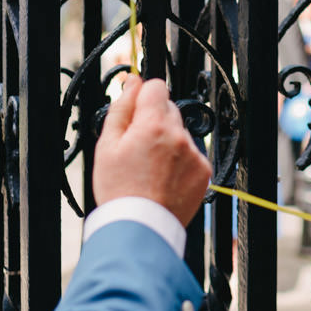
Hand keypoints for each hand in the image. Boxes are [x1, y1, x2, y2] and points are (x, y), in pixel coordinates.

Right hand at [93, 78, 211, 225]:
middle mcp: (179, 135)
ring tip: (150, 168)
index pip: (157, 86)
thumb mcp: (107, 145)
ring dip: (168, 142)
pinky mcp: (203, 171)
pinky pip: (191, 154)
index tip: (136, 112)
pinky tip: (164, 177)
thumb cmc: (119, 190)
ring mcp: (194, 154)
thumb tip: (133, 82)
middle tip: (137, 147)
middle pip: (169, 109)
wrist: (140, 228)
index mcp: (154, 124)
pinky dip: (180, 161)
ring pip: (180, 133)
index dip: (143, 97)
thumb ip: (122, 108)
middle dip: (154, 121)